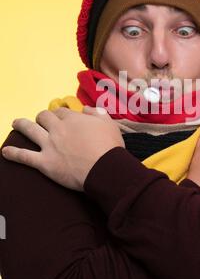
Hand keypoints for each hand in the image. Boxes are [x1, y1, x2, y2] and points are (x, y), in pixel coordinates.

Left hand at [1, 106, 124, 190]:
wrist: (105, 168)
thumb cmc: (110, 147)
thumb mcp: (109, 124)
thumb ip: (97, 113)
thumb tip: (86, 109)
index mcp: (74, 119)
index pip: (62, 112)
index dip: (61, 115)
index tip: (62, 119)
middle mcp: (59, 129)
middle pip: (44, 117)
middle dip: (42, 117)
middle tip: (42, 121)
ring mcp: (50, 145)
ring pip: (30, 129)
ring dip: (21, 125)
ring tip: (16, 123)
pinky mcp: (45, 162)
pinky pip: (24, 156)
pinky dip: (13, 154)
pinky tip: (5, 152)